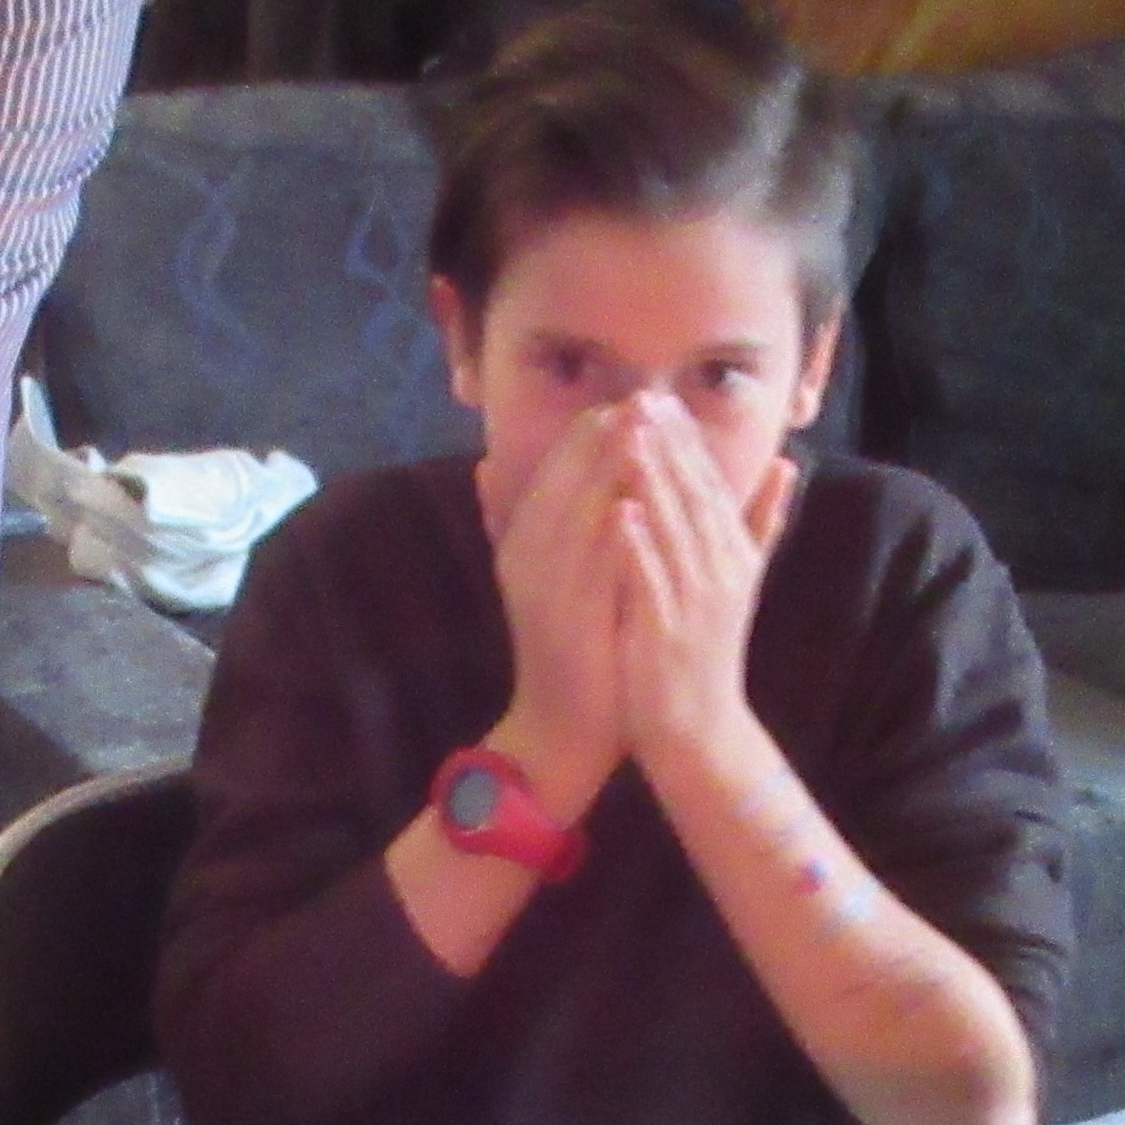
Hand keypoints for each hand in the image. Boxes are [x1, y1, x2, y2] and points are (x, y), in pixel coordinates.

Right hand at [479, 409, 631, 796]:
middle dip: (598, 437)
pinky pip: (587, 571)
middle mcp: (525, 561)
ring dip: (603, 470)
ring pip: (572, 516)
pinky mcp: (567, 623)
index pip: (549, 472)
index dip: (586, 433)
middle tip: (639, 396)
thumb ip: (511, 521)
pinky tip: (629, 504)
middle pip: (559, 483)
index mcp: (519, 545)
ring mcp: (544, 591)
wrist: (562, 728)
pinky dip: (606, 536)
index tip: (626, 399)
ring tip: (637, 427)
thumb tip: (485, 464)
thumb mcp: (533, 578)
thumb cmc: (567, 648)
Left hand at [610, 412, 791, 778]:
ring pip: (676, 529)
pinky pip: (654, 582)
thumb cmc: (709, 652)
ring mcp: (698, 601)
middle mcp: (723, 571)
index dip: (687, 438)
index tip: (660, 395)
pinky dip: (641, 546)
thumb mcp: (744, 581)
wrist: (701, 730)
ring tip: (631, 436)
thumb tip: (786, 463)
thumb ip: (762, 521)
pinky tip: (622, 512)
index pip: (711, 483)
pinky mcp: (670, 632)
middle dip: (669, 444)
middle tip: (643, 396)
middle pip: (696, 496)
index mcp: (735, 554)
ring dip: (654, 480)